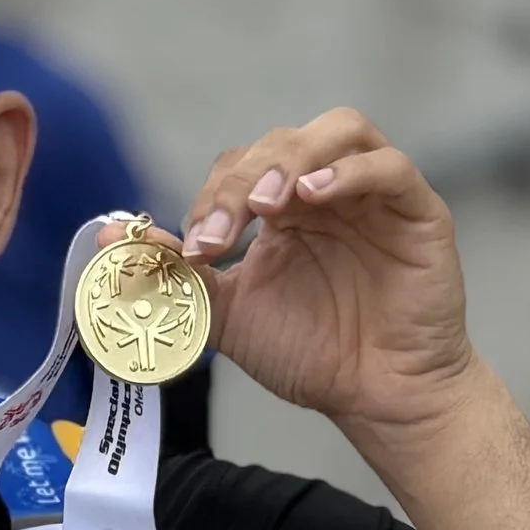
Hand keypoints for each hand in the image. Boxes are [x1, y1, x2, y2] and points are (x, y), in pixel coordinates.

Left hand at [178, 110, 475, 438]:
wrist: (376, 397)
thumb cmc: (313, 355)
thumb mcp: (229, 317)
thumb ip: (179, 278)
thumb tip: (111, 243)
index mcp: (284, 208)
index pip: (238, 168)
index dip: (210, 197)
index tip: (192, 250)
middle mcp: (327, 189)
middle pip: (279, 142)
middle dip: (240, 182)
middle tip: (220, 233)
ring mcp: (374, 195)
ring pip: (336, 132)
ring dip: (291, 159)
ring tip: (267, 203)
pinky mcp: (418, 211)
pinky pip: (389, 167)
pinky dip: (351, 171)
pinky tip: (316, 195)